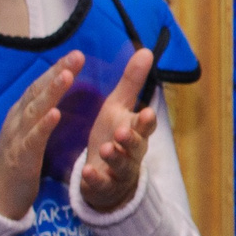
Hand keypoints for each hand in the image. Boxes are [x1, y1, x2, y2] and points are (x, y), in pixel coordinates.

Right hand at [0, 51, 79, 219]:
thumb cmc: (17, 160)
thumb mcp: (29, 131)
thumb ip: (40, 112)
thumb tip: (56, 91)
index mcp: (22, 114)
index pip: (40, 86)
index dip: (57, 69)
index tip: (77, 54)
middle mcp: (18, 120)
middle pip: (37, 92)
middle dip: (57, 72)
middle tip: (77, 55)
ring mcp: (17, 137)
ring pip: (34, 110)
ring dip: (51, 92)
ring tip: (67, 75)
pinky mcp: (20, 157)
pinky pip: (33, 139)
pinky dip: (43, 125)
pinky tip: (55, 114)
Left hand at [77, 47, 159, 213]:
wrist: (108, 176)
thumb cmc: (114, 135)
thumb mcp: (120, 108)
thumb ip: (132, 82)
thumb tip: (147, 50)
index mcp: (136, 130)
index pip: (145, 125)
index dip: (146, 121)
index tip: (146, 112)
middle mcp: (132, 151)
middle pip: (137, 146)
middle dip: (131, 139)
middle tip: (122, 132)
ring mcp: (119, 170)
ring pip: (122, 165)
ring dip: (115, 157)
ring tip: (105, 149)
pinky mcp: (104, 185)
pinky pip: (102, 183)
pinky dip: (96, 178)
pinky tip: (87, 172)